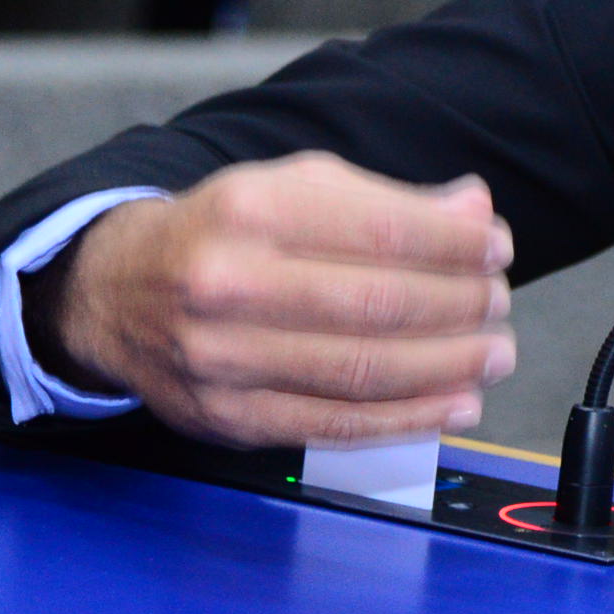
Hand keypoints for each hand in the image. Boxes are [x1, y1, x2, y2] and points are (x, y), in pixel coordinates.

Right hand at [35, 152, 516, 447]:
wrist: (115, 291)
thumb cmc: (226, 233)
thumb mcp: (296, 189)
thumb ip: (388, 202)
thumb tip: (476, 215)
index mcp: (251, 211)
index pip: (379, 230)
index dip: (454, 245)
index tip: (497, 249)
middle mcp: (227, 285)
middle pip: (376, 305)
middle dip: (459, 306)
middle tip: (499, 302)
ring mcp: (222, 359)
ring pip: (360, 371)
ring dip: (448, 366)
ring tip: (494, 352)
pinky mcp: (227, 418)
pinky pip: (334, 424)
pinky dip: (408, 419)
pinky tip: (457, 402)